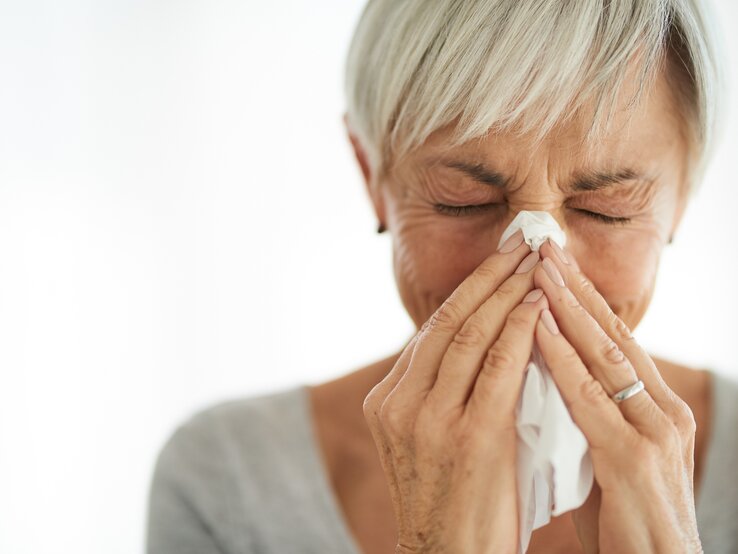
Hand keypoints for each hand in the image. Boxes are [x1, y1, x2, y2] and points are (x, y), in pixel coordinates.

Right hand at [363, 230, 545, 553]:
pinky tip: (537, 304)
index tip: (495, 262)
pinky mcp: (468, 437)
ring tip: (534, 262)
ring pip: (470, 335)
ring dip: (507, 292)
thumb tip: (472, 340)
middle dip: (487, 276)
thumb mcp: (425, 439)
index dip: (466, 291)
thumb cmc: (451, 498)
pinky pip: (497, 367)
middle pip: (447, 322)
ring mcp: (430, 420)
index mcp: (386, 401)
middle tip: (519, 243)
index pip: (430, 332)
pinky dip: (519, 329)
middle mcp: (400, 404)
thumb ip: (438, 391)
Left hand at [532, 239, 700, 553]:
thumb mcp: (607, 456)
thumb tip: (550, 379)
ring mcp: (653, 431)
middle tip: (543, 244)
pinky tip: (538, 325)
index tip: (553, 263)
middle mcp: (661, 409)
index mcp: (654, 407)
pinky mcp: (634, 458)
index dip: (582, 298)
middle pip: (613, 332)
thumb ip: (589, 415)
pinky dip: (563, 356)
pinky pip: (591, 396)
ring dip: (567, 306)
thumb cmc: (626, 521)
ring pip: (605, 352)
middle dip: (575, 285)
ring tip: (538, 267)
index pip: (614, 338)